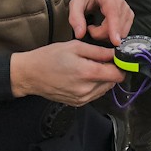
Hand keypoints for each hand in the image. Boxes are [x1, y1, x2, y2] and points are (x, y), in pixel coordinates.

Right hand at [9, 40, 125, 105]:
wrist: (30, 75)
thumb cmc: (49, 57)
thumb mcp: (75, 46)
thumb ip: (98, 51)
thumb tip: (116, 53)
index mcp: (87, 73)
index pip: (118, 74)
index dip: (120, 65)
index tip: (117, 58)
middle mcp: (87, 90)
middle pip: (113, 82)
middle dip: (111, 70)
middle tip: (99, 60)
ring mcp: (82, 99)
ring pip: (105, 89)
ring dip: (103, 78)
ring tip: (88, 67)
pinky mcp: (78, 103)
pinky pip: (94, 94)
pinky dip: (94, 85)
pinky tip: (82, 76)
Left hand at [69, 0, 132, 45]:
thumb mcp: (75, 4)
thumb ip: (75, 18)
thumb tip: (80, 34)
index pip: (113, 12)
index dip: (114, 27)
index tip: (115, 41)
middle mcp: (120, 1)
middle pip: (115, 26)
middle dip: (100, 34)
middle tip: (89, 28)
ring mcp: (127, 9)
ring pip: (120, 32)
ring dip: (106, 35)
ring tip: (96, 27)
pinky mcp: (130, 16)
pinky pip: (123, 32)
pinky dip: (113, 35)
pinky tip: (105, 28)